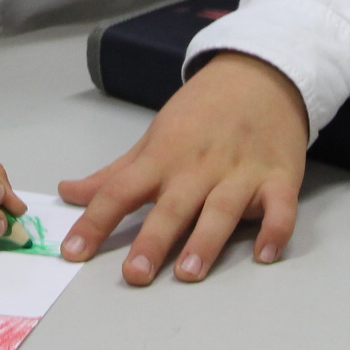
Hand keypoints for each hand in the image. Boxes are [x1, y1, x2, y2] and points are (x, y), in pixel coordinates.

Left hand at [59, 51, 306, 283]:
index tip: (73, 253)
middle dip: (153, 240)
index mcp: (162, 157)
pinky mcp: (279, 177)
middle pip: (172, 206)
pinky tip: (265, 255)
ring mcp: (241, 172)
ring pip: (221, 210)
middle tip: (135, 275)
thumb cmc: (201, 113)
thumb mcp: (153, 138)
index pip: (120, 191)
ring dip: (206, 241)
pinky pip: (280, 207)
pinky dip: (275, 230)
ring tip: (189, 273)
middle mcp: (199, 167)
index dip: (95, 222)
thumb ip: (115, 175)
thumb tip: (68, 193)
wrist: (259, 74)